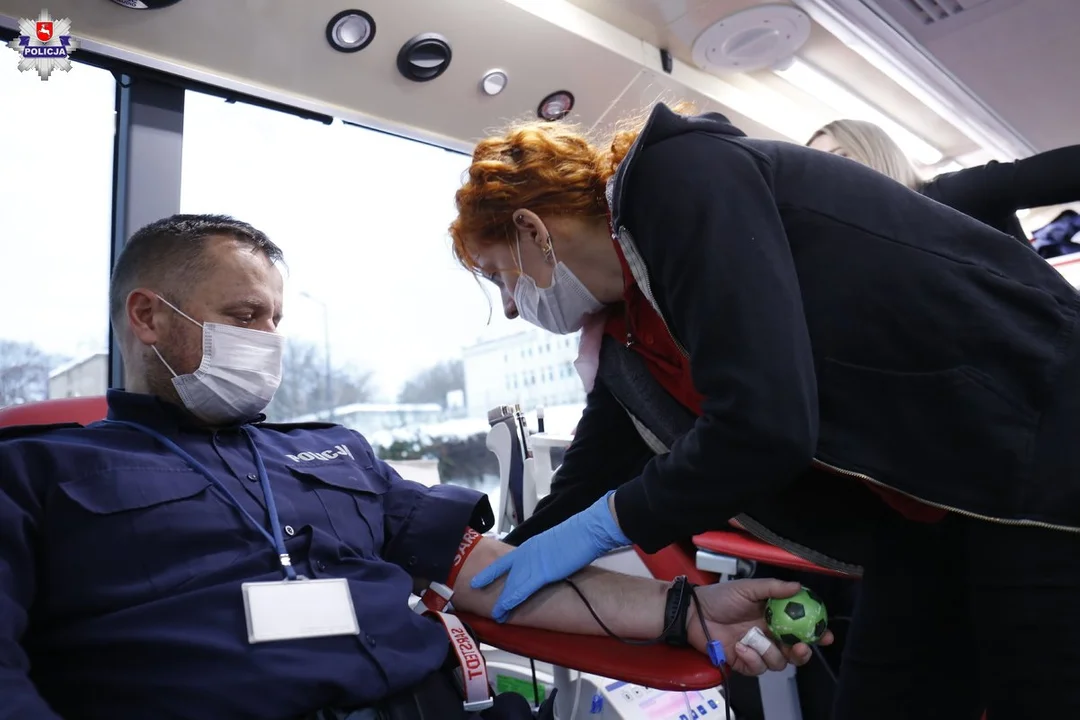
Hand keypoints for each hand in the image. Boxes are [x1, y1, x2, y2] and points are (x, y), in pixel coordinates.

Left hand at [471, 492, 629, 621]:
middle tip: (477, 598)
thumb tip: (546, 564)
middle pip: (503, 573)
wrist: (588, 530)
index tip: (479, 580)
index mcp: (530, 546)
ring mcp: (533, 563)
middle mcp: (527, 553)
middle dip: (490, 586)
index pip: (505, 560)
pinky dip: (511, 601)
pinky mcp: (542, 573)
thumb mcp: (555, 544)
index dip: (491, 572)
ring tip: (494, 613)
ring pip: (510, 585)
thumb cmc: (578, 535)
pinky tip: (503, 610)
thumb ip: (546, 554)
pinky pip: (521, 590)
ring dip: (502, 601)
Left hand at [686, 579, 833, 675]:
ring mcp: (757, 650)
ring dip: (770, 653)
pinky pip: (757, 668)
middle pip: (795, 652)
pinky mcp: (743, 662)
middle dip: (802, 653)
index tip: (826, 635)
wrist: (694, 612)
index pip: (801, 628)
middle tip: (800, 647)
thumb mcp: (748, 588)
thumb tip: (798, 587)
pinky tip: (740, 647)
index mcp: (774, 617)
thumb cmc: (720, 597)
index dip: (816, 633)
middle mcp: (769, 635)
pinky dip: (751, 659)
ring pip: (778, 662)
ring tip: (756, 639)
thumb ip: (773, 588)